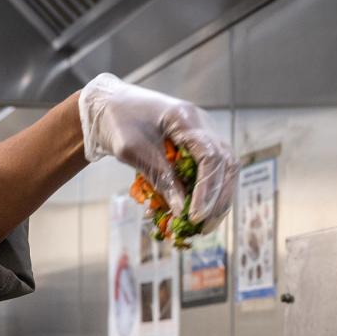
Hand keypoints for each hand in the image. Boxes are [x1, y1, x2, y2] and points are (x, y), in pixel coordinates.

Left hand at [79, 73, 237, 229]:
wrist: (110, 107)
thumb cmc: (118, 123)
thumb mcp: (133, 151)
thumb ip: (160, 178)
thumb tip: (182, 210)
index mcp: (185, 119)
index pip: (210, 157)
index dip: (207, 190)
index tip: (194, 217)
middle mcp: (202, 124)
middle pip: (226, 165)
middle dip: (217, 200)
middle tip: (203, 228)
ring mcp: (202, 135)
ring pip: (224, 170)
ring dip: (216, 200)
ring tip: (202, 227)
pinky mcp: (196, 147)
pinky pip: (209, 172)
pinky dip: (203, 195)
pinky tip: (191, 214)